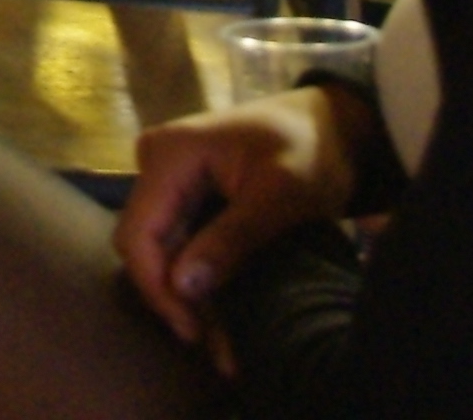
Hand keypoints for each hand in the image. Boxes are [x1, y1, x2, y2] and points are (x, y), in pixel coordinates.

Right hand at [115, 89, 366, 364]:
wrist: (333, 124)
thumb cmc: (310, 149)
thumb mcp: (280, 195)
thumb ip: (231, 238)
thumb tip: (183, 287)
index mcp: (170, 154)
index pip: (139, 234)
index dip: (159, 289)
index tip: (194, 333)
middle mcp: (156, 163)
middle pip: (144, 246)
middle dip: (174, 299)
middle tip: (212, 346)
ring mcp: (169, 179)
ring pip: (163, 252)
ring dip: (189, 298)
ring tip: (223, 348)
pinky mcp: (185, 195)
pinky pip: (181, 244)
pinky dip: (200, 280)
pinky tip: (222, 320)